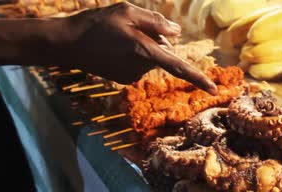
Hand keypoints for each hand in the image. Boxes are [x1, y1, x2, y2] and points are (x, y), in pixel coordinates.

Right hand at [56, 2, 216, 93]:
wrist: (67, 44)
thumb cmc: (96, 24)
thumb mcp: (127, 11)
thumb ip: (155, 21)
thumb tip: (177, 33)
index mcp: (143, 52)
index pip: (177, 66)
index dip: (197, 77)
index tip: (214, 89)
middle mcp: (140, 69)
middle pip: (163, 51)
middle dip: (156, 39)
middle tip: (130, 28)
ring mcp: (132, 77)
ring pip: (152, 57)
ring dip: (143, 46)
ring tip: (118, 37)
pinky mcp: (125, 80)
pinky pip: (140, 63)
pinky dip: (134, 54)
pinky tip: (114, 47)